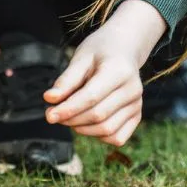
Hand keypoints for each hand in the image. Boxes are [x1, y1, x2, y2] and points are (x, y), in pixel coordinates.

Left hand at [44, 1, 165, 145]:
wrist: (124, 48)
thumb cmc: (100, 51)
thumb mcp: (81, 57)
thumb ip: (67, 80)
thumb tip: (50, 99)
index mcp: (119, 71)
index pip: (91, 97)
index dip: (68, 109)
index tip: (49, 115)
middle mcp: (133, 89)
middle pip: (98, 115)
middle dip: (71, 119)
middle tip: (53, 114)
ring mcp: (137, 104)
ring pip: (107, 130)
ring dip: (82, 129)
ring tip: (69, 116)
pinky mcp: (137, 115)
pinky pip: (117, 137)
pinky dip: (98, 135)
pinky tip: (87, 122)